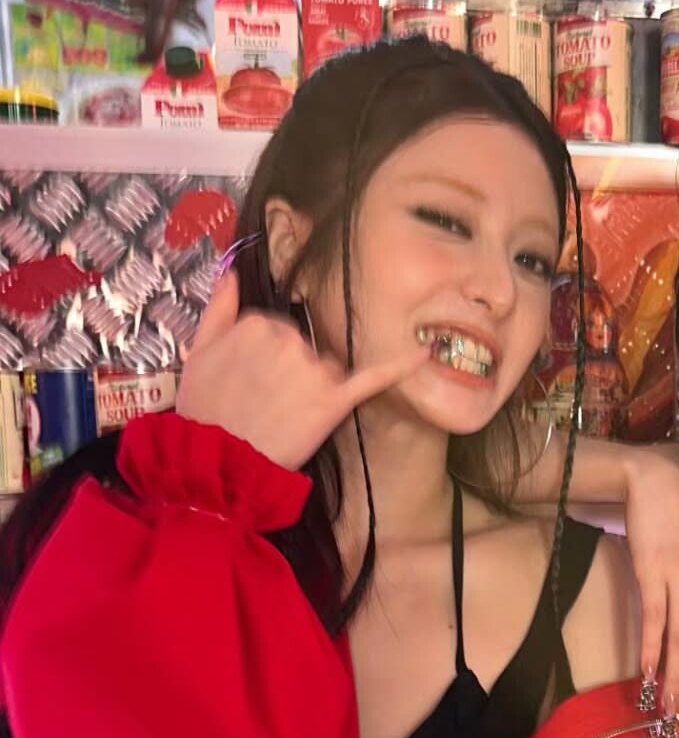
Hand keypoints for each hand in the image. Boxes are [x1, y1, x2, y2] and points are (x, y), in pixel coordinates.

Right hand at [178, 273, 427, 470]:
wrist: (220, 463)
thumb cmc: (205, 411)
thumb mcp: (198, 354)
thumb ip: (218, 310)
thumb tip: (233, 274)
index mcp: (257, 324)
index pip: (276, 331)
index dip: (266, 359)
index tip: (251, 381)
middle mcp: (289, 340)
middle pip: (304, 348)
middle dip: (291, 373)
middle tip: (264, 403)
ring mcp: (314, 370)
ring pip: (326, 369)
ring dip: (314, 389)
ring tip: (285, 415)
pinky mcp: (335, 400)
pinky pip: (373, 377)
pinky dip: (400, 366)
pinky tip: (422, 353)